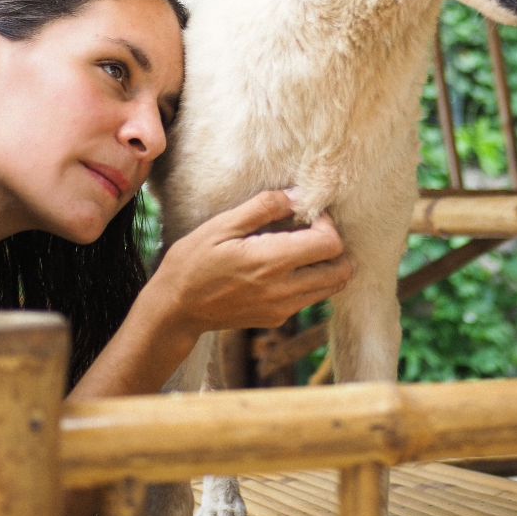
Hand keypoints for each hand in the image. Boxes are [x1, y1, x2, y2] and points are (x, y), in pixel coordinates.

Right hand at [154, 189, 351, 335]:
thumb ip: (264, 208)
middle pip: (341, 270)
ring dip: (324, 265)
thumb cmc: (192, 262)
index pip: (331, 244)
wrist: (175, 309)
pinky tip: (281, 267)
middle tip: (307, 231)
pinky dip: (308, 280)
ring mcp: (282, 309)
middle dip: (333, 245)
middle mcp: (284, 291)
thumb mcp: (222, 225)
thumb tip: (297, 195)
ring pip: (331, 287)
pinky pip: (309, 298)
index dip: (326, 224)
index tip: (305, 214)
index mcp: (271, 262)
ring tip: (296, 248)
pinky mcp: (277, 319)